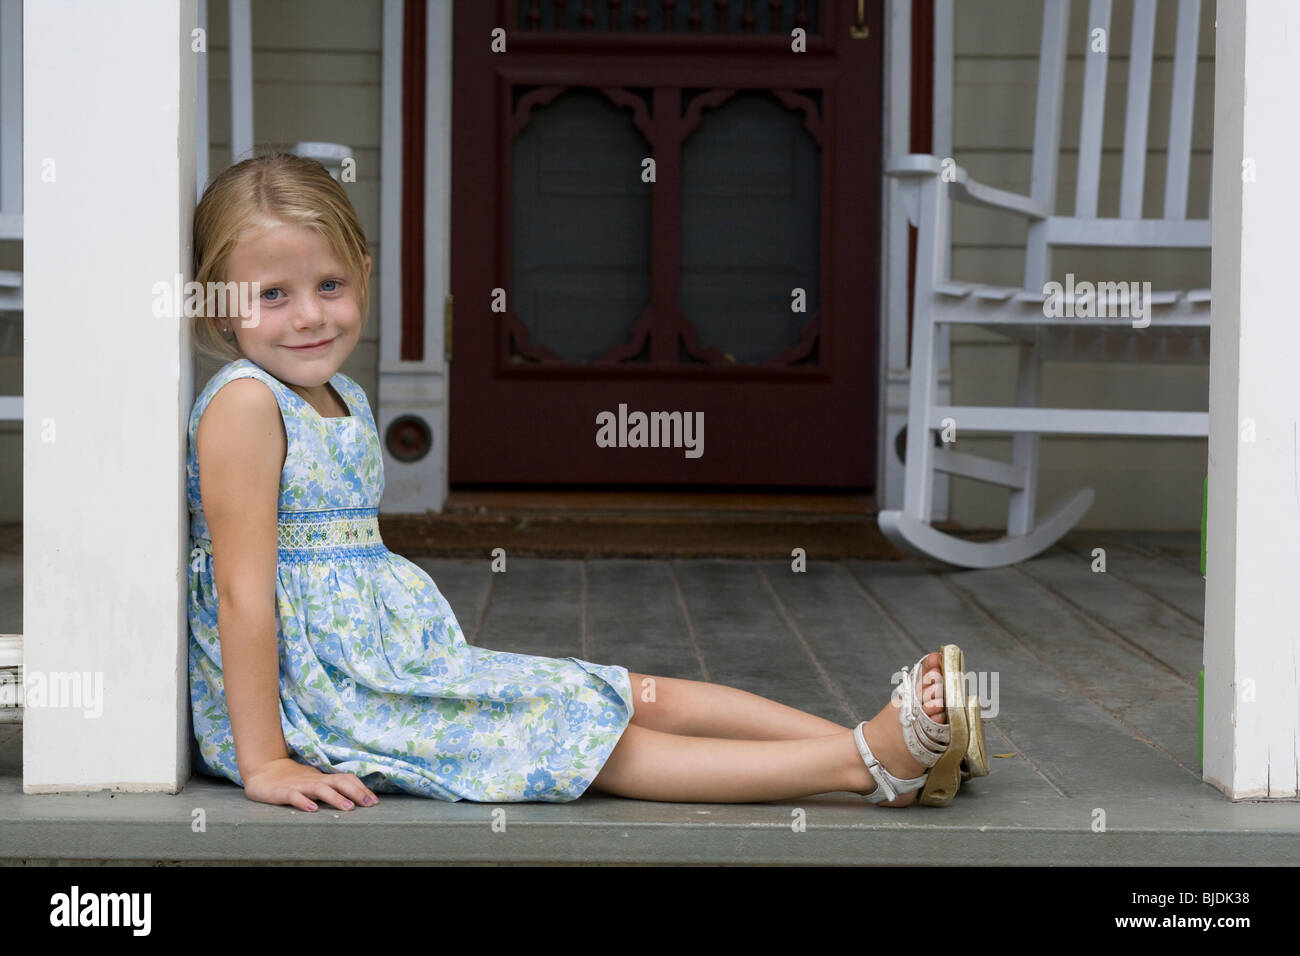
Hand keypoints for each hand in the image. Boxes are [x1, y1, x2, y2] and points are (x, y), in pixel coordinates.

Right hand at [243, 757, 379, 812]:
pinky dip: (304, 802)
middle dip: (356, 792)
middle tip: (370, 804)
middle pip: (339, 782)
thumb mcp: (314, 782)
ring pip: (320, 789)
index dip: (361, 788)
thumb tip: (353, 796)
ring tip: (349, 807)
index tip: (374, 801)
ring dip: (335, 797)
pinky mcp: (283, 793)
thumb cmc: (292, 779)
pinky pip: (294, 797)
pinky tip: (312, 809)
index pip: (346, 779)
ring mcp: (299, 786)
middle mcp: (314, 780)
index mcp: (323, 778)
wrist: (263, 771)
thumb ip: (330, 787)